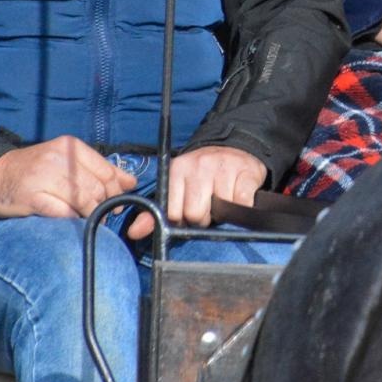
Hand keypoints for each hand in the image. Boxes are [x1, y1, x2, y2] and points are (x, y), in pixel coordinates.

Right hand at [0, 135, 137, 218]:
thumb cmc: (35, 169)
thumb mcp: (67, 160)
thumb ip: (98, 169)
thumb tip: (130, 182)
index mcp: (71, 147)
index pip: (107, 172)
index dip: (116, 191)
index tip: (115, 203)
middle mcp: (60, 159)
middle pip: (97, 188)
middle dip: (104, 206)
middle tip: (101, 215)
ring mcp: (45, 177)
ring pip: (83, 201)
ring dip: (89, 214)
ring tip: (85, 218)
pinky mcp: (32, 197)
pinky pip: (63, 213)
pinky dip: (71, 219)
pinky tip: (68, 219)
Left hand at [126, 145, 266, 239]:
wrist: (233, 148)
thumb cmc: (201, 175)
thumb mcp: (176, 188)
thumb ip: (154, 212)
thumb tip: (134, 232)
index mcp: (177, 169)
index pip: (174, 213)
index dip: (183, 220)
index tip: (189, 213)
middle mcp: (199, 166)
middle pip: (196, 215)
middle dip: (203, 218)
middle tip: (208, 206)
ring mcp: (224, 168)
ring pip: (220, 211)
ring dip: (224, 211)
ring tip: (223, 198)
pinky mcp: (247, 172)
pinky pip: (242, 204)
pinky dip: (242, 206)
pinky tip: (238, 195)